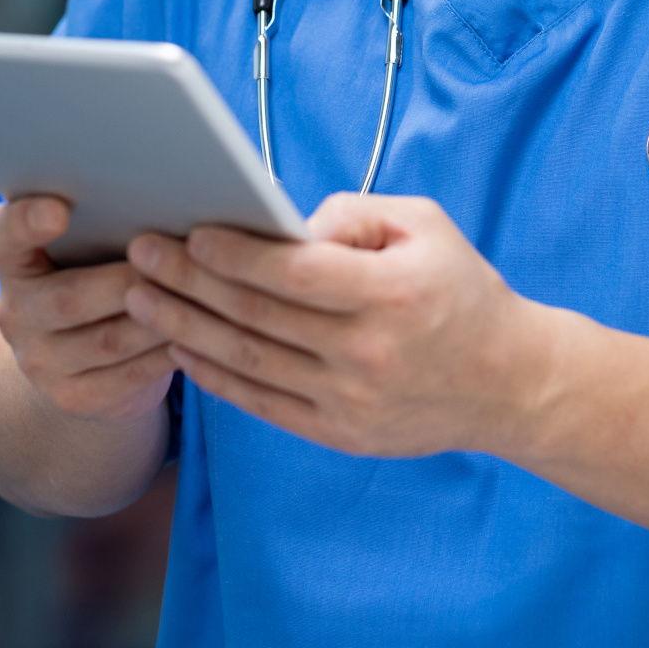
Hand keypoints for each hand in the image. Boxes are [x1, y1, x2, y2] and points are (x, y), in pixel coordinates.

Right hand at [0, 196, 177, 423]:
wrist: (74, 358)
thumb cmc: (93, 273)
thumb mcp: (83, 246)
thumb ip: (101, 219)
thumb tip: (161, 192)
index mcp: (12, 261)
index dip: (23, 222)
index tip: (58, 210)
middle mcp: (15, 314)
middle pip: (68, 298)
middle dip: (127, 281)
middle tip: (176, 260)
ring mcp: (40, 362)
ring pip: (108, 341)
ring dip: (160, 317)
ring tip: (201, 294)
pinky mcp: (74, 397)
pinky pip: (129, 375)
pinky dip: (168, 353)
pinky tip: (199, 334)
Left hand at [123, 193, 559, 458]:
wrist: (507, 383)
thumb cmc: (459, 288)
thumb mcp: (424, 225)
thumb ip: (353, 214)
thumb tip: (284, 224)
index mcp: (392, 294)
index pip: (293, 274)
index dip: (234, 254)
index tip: (188, 232)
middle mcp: (367, 354)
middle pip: (257, 316)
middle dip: (188, 282)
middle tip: (140, 254)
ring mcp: (350, 402)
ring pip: (247, 362)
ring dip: (184, 328)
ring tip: (141, 298)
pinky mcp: (339, 433)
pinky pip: (261, 402)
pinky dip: (214, 376)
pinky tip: (180, 347)